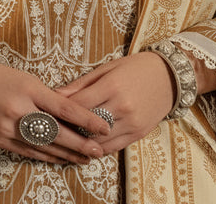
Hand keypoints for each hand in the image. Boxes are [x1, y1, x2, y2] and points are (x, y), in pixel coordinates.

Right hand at [0, 62, 110, 163]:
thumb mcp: (26, 78)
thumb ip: (47, 97)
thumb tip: (69, 114)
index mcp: (29, 89)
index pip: (64, 108)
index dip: (86, 120)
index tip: (103, 127)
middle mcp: (19, 110)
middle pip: (56, 132)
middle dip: (80, 144)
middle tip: (99, 151)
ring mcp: (8, 128)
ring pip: (44, 147)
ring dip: (66, 154)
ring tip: (84, 159)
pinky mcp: (0, 140)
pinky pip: (28, 152)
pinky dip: (46, 156)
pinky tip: (60, 159)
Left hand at [57, 53, 176, 153]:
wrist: (168, 77)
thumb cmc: (135, 68)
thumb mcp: (107, 68)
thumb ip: (81, 84)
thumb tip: (55, 94)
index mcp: (112, 87)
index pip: (78, 106)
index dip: (60, 111)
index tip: (47, 112)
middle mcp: (121, 107)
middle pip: (86, 126)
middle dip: (67, 128)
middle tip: (52, 128)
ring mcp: (131, 123)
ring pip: (98, 141)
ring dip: (81, 141)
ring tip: (66, 138)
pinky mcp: (138, 134)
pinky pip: (113, 148)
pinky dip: (97, 148)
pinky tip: (86, 144)